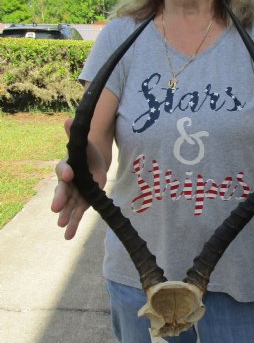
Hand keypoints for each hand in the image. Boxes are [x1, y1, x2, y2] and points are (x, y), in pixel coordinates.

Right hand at [51, 118, 106, 239]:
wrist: (95, 163)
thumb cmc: (87, 152)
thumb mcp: (84, 143)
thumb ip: (75, 135)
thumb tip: (67, 120)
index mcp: (67, 166)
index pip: (64, 169)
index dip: (65, 171)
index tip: (68, 175)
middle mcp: (68, 182)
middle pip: (62, 191)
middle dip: (60, 199)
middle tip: (56, 208)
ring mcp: (75, 193)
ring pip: (69, 205)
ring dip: (66, 216)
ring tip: (62, 227)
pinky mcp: (83, 202)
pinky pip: (78, 213)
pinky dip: (74, 224)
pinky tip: (69, 235)